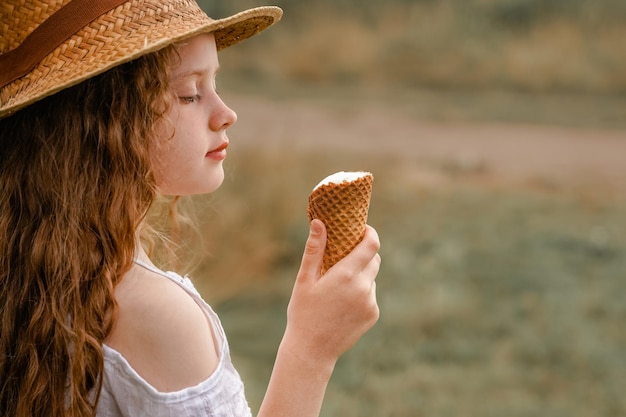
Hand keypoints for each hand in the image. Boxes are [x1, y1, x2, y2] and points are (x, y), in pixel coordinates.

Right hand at [283, 219, 380, 365]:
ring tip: (338, 285)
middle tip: (344, 255)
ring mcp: (370, 302)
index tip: (362, 229)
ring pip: (371, 278)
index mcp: (346, 275)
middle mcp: (363, 287)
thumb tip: (319, 222)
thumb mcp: (305, 279)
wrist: (312, 350)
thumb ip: (314, 249)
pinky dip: (360, 292)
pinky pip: (370, 295)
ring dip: (360, 274)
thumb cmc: (303, 312)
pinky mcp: (373, 314)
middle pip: (373, 259)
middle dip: (362, 253)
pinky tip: (342, 303)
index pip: (371, 244)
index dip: (370, 233)